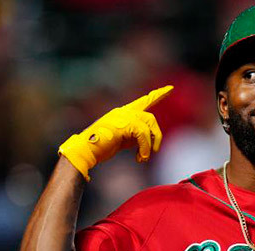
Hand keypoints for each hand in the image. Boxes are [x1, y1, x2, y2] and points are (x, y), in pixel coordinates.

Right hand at [58, 85, 172, 180]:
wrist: (85, 151)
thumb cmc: (100, 148)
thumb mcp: (122, 141)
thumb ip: (134, 136)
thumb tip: (148, 141)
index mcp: (122, 113)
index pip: (144, 101)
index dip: (158, 94)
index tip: (170, 88)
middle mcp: (123, 111)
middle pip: (150, 117)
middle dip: (156, 135)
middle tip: (154, 151)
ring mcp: (122, 116)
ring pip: (149, 124)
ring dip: (150, 143)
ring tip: (144, 157)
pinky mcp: (122, 124)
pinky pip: (142, 134)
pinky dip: (144, 147)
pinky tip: (140, 157)